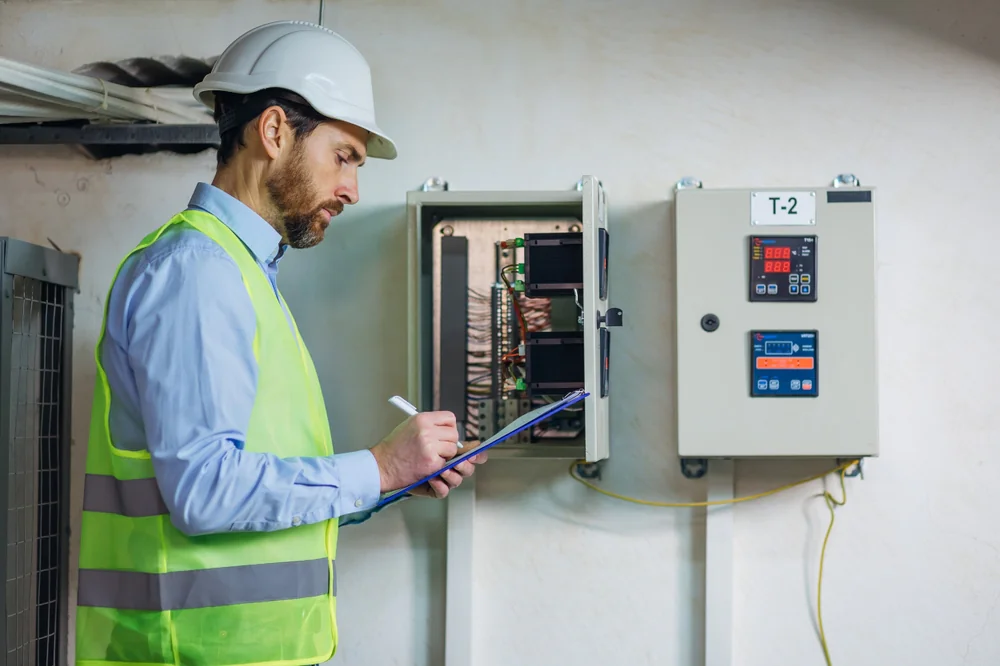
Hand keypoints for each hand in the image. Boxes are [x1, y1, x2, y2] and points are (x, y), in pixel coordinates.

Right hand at [371, 412, 485, 497]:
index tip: (445, 434)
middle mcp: (427, 430)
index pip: (450, 418)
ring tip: (432, 457)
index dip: (450, 427)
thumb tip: (448, 428)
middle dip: (449, 443)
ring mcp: (429, 447)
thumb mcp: (409, 426)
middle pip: (454, 434)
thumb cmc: (394, 448)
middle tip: (439, 449)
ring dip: (446, 455)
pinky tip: (428, 465)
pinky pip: (447, 463)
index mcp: (422, 419)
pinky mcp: (431, 462)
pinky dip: (440, 466)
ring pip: (453, 449)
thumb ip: (429, 424)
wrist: (381, 466)